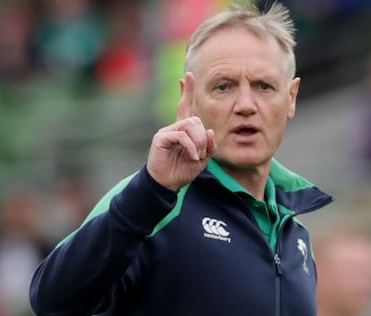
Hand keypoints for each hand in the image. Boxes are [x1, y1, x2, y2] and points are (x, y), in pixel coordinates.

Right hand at [146, 73, 215, 190]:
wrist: (167, 184)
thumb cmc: (182, 171)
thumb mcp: (202, 159)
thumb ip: (208, 145)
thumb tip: (209, 131)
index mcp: (184, 131)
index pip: (185, 107)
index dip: (187, 92)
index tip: (188, 76)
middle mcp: (174, 128)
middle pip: (195, 120)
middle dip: (203, 137)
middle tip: (201, 154)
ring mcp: (166, 132)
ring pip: (190, 125)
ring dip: (198, 142)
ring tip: (196, 156)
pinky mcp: (161, 138)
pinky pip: (181, 135)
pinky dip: (190, 147)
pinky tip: (191, 157)